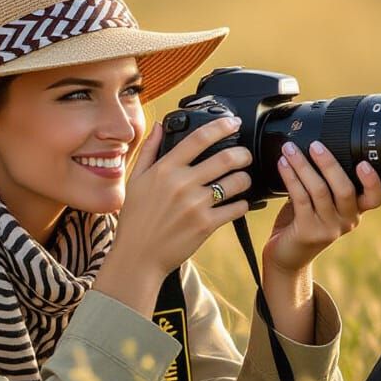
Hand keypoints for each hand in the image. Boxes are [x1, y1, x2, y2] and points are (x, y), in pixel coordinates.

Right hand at [110, 116, 252, 278]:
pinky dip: (243, 204)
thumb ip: (149, 150)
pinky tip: (238, 203)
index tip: (233, 123)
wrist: (138, 256)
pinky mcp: (206, 225)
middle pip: (226, 158)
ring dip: (245, 179)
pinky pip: (236, 208)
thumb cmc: (135, 219)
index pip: (199, 138)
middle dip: (242, 154)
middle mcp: (182, 184)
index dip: (221, 126)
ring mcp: (195, 205)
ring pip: (235, 182)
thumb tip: (160, 125)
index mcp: (165, 169)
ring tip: (242, 180)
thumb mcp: (135, 180)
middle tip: (245, 155)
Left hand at [262, 140, 380, 273]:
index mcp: (354, 211)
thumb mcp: (321, 203)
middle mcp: (346, 221)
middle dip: (329, 163)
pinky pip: (300, 198)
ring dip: (303, 166)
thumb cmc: (303, 224)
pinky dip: (291, 177)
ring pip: (319, 191)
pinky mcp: (308, 231)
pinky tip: (283, 165)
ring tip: (290, 150)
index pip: (374, 198)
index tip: (364, 162)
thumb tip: (316, 147)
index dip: (372, 181)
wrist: (288, 256)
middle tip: (315, 145)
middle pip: (345, 189)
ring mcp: (328, 228)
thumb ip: (325, 182)